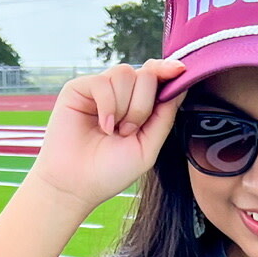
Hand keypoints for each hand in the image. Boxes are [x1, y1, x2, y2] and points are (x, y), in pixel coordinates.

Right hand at [28, 59, 186, 213]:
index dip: (168, 71)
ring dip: (124, 107)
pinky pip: (103, 82)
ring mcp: (100, 89)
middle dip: (143, 106)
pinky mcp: (79, 88)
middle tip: (128, 132)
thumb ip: (165, 117)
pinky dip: (107, 106)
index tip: (180, 70)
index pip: (157, 77)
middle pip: (146, 74)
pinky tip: (103, 126)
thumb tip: (181, 86)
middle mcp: (120, 94)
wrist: (77, 185)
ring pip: (125, 74)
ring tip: (113, 132)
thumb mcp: (147, 147)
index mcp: (139, 105)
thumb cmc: (110, 171)